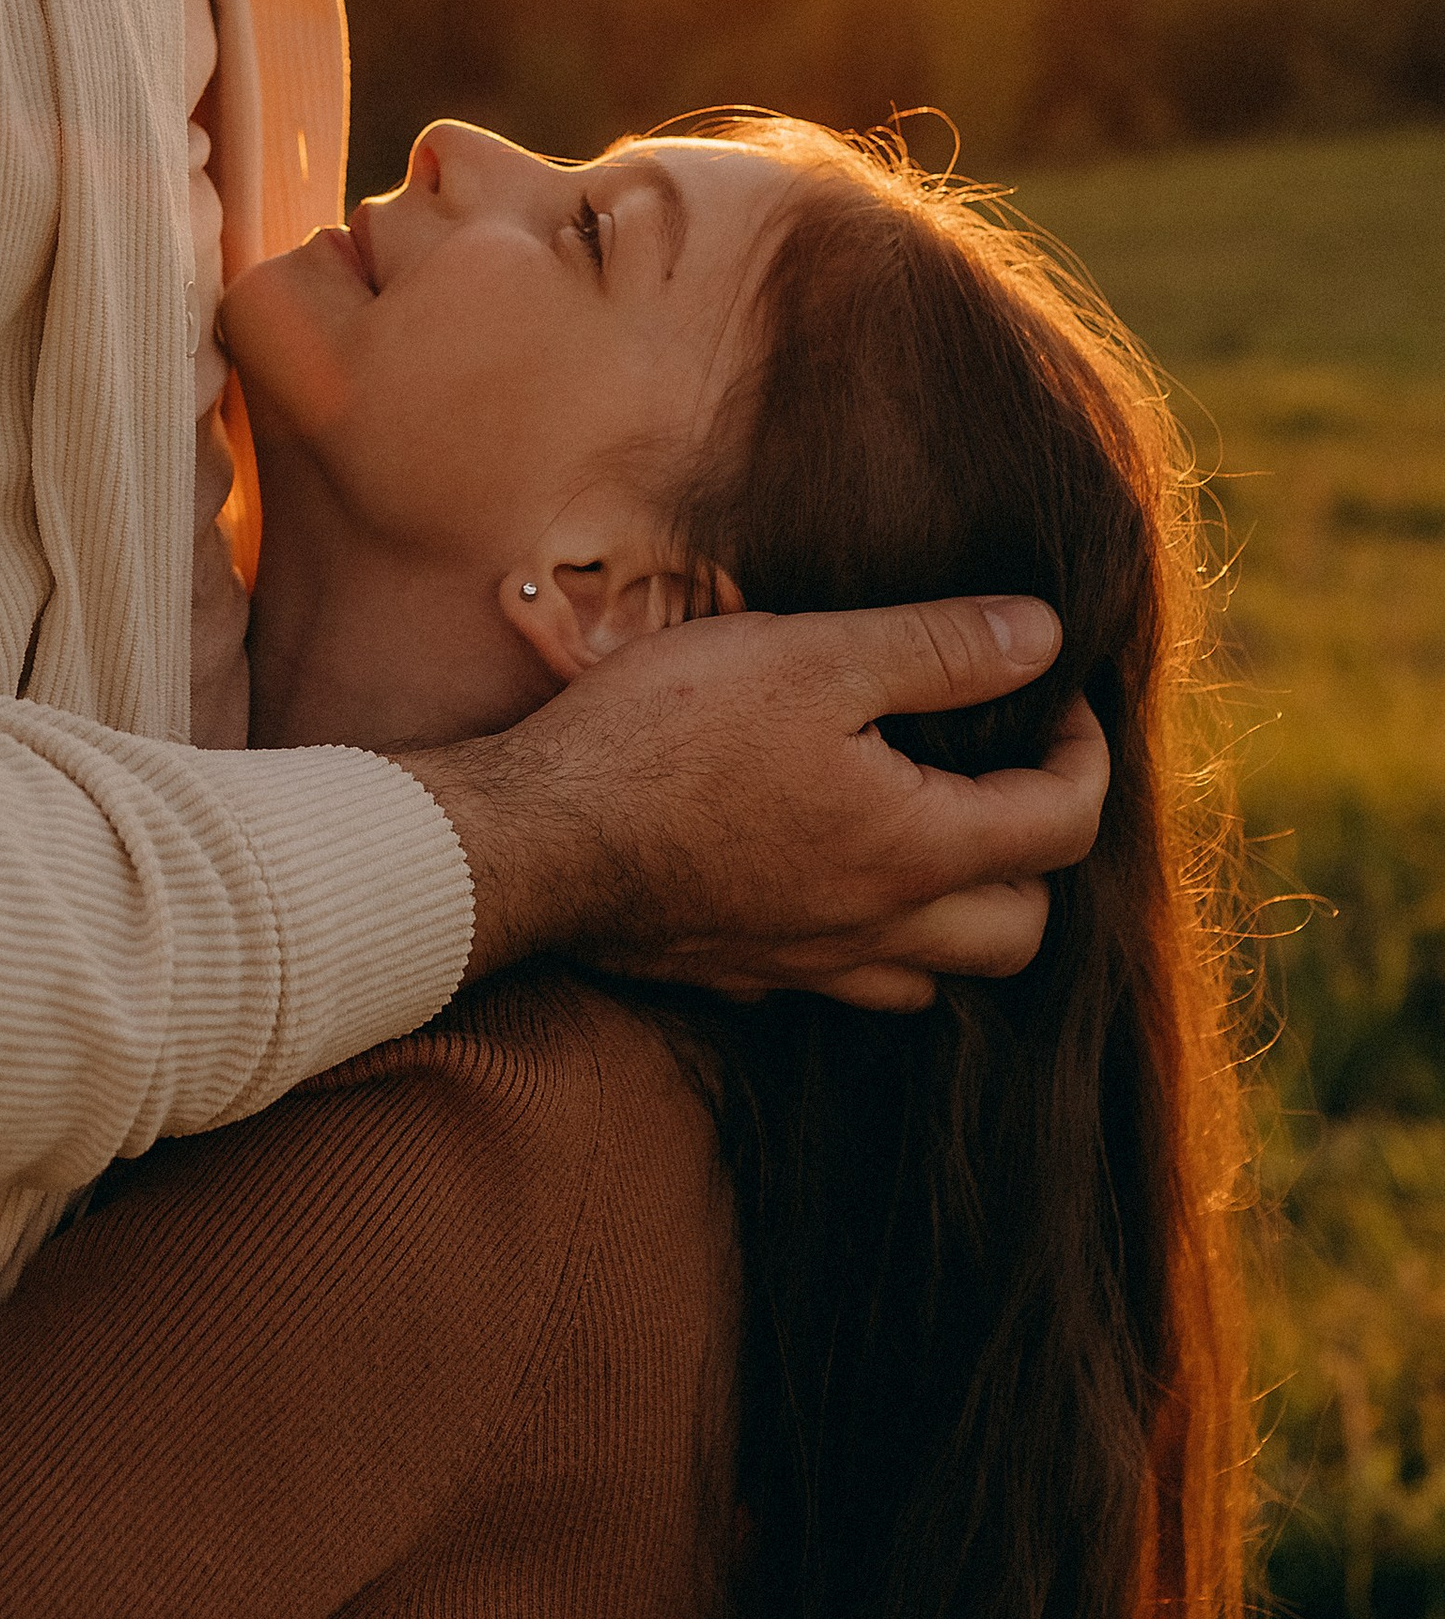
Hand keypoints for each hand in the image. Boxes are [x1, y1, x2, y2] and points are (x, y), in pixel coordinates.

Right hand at [407, 598, 1107, 1010]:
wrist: (534, 837)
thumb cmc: (667, 737)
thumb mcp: (813, 655)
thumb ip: (940, 647)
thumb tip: (1044, 635)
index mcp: (916, 850)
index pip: (1063, 824)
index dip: (1084, 752)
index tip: (1053, 696)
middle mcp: (879, 931)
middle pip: (1023, 931)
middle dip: (1038, 852)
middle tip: (1001, 772)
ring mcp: (808, 965)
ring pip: (935, 976)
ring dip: (960, 914)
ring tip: (928, 832)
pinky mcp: (742, 975)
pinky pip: (842, 983)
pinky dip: (869, 941)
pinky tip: (827, 877)